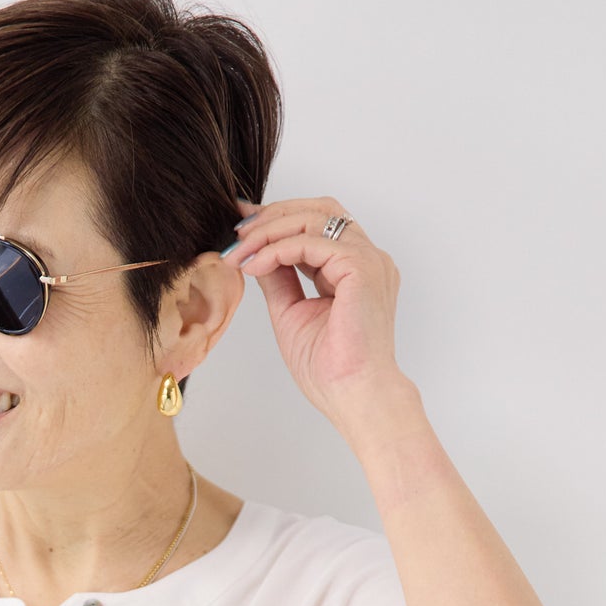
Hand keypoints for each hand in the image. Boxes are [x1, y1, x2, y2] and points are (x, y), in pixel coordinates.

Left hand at [225, 194, 412, 436]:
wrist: (354, 396)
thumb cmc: (330, 371)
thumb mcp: (291, 313)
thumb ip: (278, 279)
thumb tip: (255, 255)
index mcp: (355, 271)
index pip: (317, 225)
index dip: (278, 221)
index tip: (241, 228)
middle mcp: (367, 259)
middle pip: (320, 209)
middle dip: (273, 216)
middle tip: (237, 234)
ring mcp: (369, 260)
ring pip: (315, 218)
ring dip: (270, 230)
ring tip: (239, 252)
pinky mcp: (362, 268)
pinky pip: (312, 241)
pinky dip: (278, 248)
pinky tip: (254, 265)